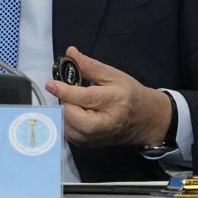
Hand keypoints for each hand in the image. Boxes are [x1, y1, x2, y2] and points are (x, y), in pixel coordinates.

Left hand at [45, 46, 171, 147]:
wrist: (146, 119)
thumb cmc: (130, 93)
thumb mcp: (113, 74)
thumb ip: (89, 65)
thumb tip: (70, 53)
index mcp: (114, 101)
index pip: (85, 98)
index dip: (65, 91)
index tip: (51, 84)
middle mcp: (106, 123)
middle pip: (74, 117)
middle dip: (63, 103)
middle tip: (63, 92)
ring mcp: (98, 137)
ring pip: (69, 129)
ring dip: (62, 113)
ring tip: (68, 101)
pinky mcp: (91, 145)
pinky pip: (70, 136)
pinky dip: (65, 123)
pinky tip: (70, 112)